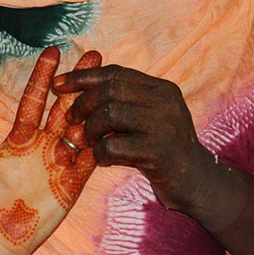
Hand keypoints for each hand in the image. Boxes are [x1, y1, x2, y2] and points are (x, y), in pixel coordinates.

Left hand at [0, 47, 99, 254]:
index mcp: (20, 138)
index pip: (35, 100)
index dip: (43, 76)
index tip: (53, 51)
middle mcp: (43, 146)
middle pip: (65, 106)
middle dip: (79, 82)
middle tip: (94, 55)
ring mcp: (60, 163)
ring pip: (81, 128)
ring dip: (92, 107)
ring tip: (103, 84)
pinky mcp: (72, 183)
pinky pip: (90, 159)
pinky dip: (100, 143)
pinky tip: (111, 123)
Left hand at [52, 64, 214, 211]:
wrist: (196, 181)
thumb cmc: (161, 148)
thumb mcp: (146, 117)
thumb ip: (123, 101)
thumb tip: (76, 87)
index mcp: (161, 88)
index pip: (115, 73)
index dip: (83, 77)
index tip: (57, 84)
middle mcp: (165, 101)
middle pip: (110, 90)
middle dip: (83, 104)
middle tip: (71, 120)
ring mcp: (165, 125)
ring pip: (110, 113)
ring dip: (91, 129)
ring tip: (89, 142)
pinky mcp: (159, 151)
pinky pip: (114, 145)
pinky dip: (100, 152)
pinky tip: (103, 159)